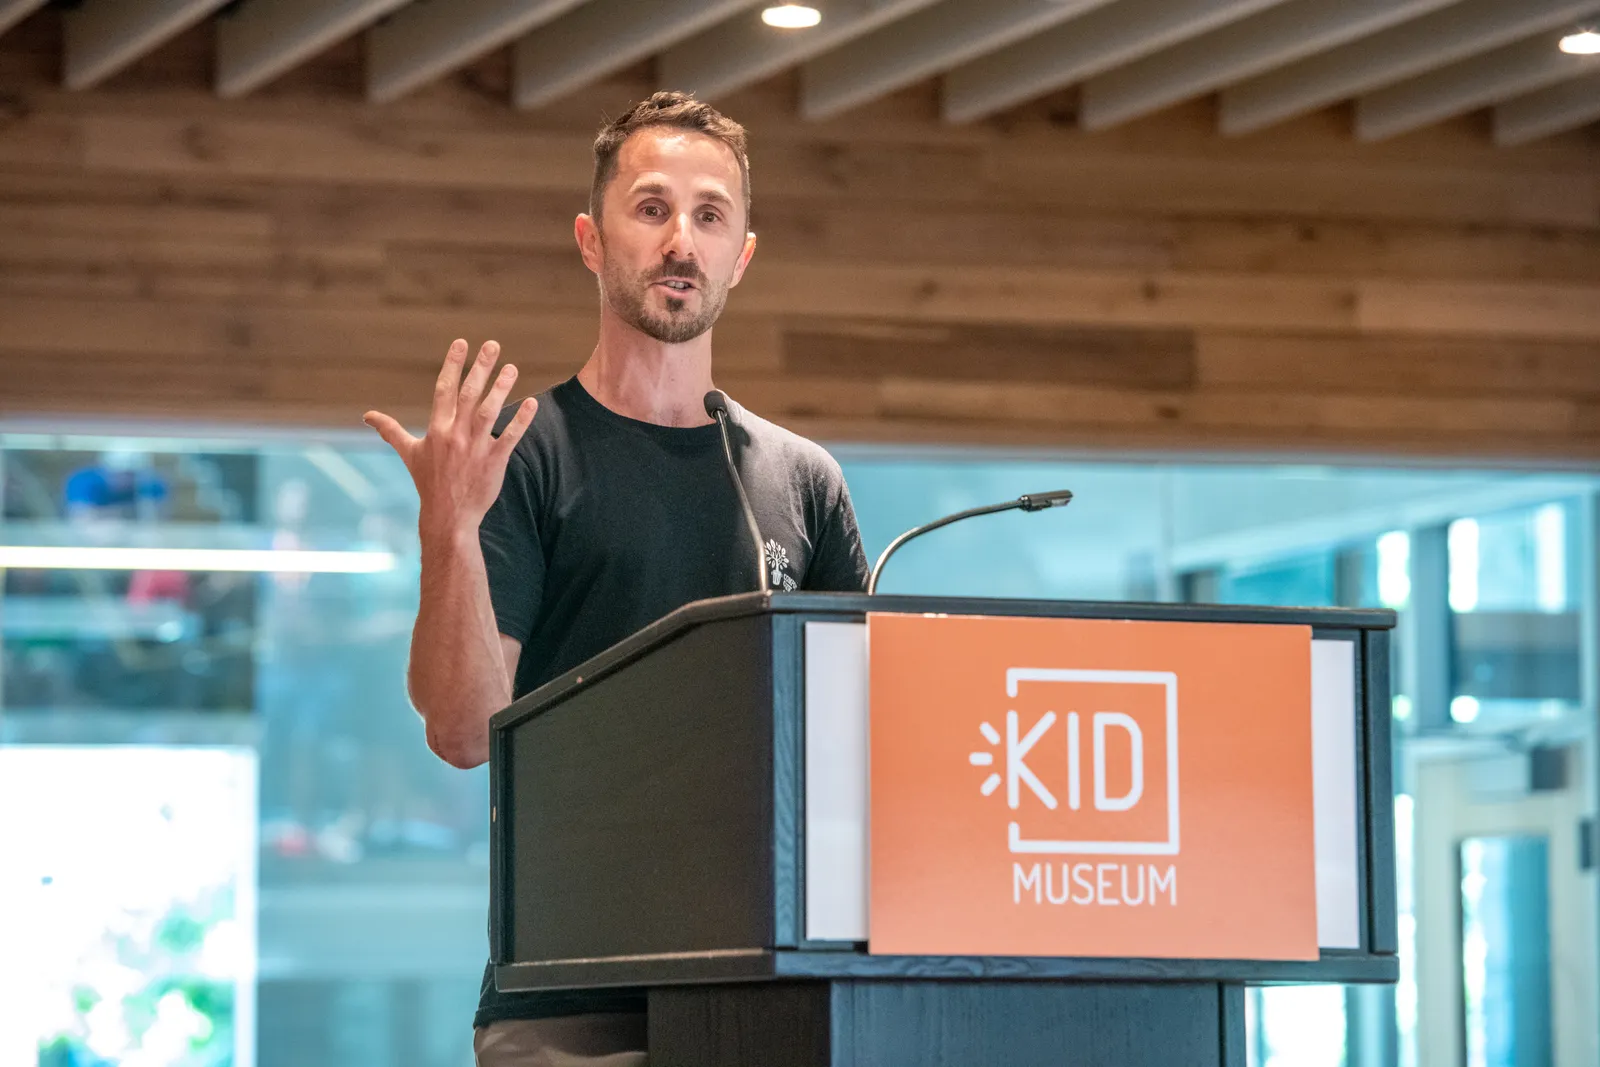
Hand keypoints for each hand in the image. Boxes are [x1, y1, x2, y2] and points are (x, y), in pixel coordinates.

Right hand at [363, 339, 536, 536]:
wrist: (448, 515)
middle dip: (480, 368)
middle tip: (493, 345)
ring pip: (490, 411)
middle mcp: (455, 435)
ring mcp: (476, 448)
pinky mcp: (494, 461)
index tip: (461, 343)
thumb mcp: (408, 454)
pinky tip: (532, 403)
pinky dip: (521, 420)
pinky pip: (510, 437)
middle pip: (469, 394)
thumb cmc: (428, 482)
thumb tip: (367, 416)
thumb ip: (390, 430)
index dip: (453, 365)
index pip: (444, 390)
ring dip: (502, 388)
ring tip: (512, 367)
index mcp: (436, 429)